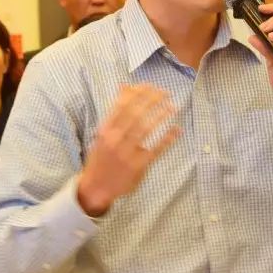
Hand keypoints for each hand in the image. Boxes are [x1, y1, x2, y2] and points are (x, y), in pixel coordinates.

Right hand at [77, 84, 179, 216]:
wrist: (95, 187)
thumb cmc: (101, 157)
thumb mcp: (103, 133)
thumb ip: (114, 111)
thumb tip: (123, 85)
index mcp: (105, 130)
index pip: (122, 105)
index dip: (137, 93)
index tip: (150, 85)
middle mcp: (115, 140)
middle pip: (136, 114)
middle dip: (152, 100)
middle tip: (165, 92)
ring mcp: (126, 153)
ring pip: (146, 130)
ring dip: (161, 116)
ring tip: (172, 107)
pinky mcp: (138, 166)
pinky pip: (156, 150)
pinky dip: (167, 139)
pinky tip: (176, 130)